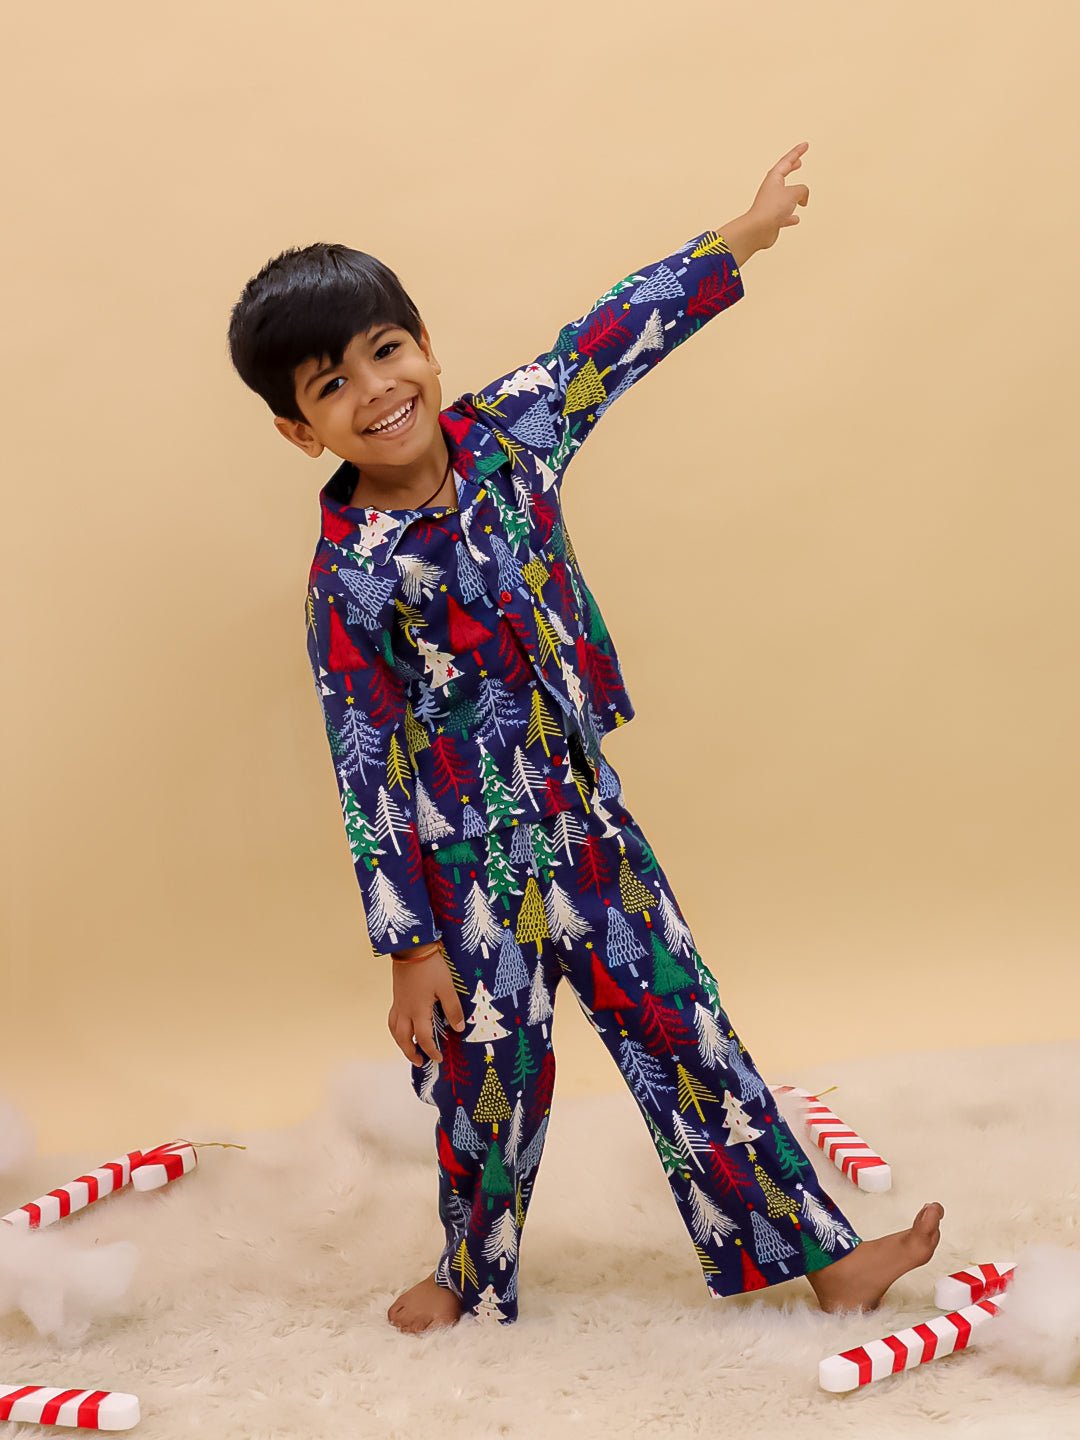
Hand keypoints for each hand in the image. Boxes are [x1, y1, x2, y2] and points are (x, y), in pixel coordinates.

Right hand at [387, 949, 466, 1065]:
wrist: (411, 949)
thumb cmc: (430, 967)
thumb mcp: (447, 988)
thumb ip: (453, 1009)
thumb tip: (459, 1028)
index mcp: (418, 1011)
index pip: (423, 1038)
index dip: (431, 1051)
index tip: (438, 1059)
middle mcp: (405, 1011)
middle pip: (403, 1039)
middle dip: (411, 1053)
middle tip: (421, 1061)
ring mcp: (399, 1003)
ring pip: (395, 1030)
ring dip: (401, 1043)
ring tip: (408, 1048)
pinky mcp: (396, 995)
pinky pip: (392, 1018)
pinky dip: (396, 1028)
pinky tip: (403, 1026)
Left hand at [745, 141, 810, 250]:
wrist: (758, 229)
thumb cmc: (771, 208)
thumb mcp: (793, 193)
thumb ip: (802, 190)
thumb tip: (803, 199)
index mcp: (774, 178)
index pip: (787, 160)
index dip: (797, 152)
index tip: (805, 144)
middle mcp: (771, 189)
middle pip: (783, 175)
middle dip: (792, 168)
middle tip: (798, 161)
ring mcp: (771, 204)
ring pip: (784, 196)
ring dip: (793, 194)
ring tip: (800, 195)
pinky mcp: (772, 219)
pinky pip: (784, 215)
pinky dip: (790, 216)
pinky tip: (795, 219)